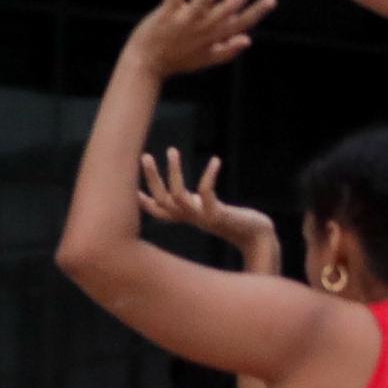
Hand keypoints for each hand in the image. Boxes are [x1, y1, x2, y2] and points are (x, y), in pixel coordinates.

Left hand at [126, 0, 275, 79]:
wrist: (146, 64)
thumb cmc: (176, 60)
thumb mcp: (205, 60)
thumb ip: (227, 51)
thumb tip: (248, 39)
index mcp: (215, 38)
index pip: (242, 23)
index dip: (257, 11)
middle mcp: (203, 28)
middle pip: (229, 7)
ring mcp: (186, 20)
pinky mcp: (168, 13)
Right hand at [138, 148, 280, 267]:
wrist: (259, 237)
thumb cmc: (236, 222)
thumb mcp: (209, 211)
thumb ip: (194, 204)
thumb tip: (183, 194)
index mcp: (187, 218)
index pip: (158, 211)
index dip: (142, 200)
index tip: (128, 186)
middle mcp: (191, 219)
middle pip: (162, 201)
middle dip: (151, 179)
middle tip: (144, 155)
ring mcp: (203, 218)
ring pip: (177, 196)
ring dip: (173, 172)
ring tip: (172, 150)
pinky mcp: (218, 215)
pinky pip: (206, 193)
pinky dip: (208, 176)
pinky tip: (215, 160)